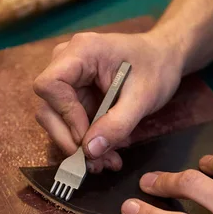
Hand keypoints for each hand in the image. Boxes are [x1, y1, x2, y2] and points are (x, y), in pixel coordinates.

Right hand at [33, 31, 183, 172]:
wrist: (163, 59)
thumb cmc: (156, 68)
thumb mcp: (143, 98)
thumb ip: (117, 124)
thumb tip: (90, 151)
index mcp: (81, 51)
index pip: (50, 85)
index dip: (65, 114)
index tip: (88, 135)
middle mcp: (66, 62)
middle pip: (48, 108)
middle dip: (71, 140)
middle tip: (97, 162)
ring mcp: (68, 79)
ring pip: (58, 121)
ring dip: (80, 146)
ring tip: (108, 160)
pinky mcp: (74, 95)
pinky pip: (71, 123)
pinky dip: (88, 141)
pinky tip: (108, 152)